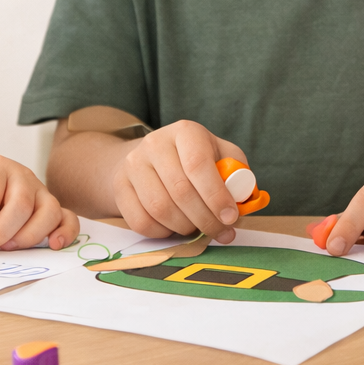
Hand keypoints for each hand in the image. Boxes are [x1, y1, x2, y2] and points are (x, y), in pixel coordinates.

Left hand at [0, 154, 78, 252]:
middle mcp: (22, 175)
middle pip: (20, 204)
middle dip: (0, 232)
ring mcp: (40, 190)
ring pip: (48, 211)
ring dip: (29, 235)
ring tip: (7, 249)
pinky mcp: (52, 205)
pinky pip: (68, 217)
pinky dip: (65, 232)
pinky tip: (54, 245)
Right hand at [113, 120, 246, 240]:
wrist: (150, 158)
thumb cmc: (195, 159)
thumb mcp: (220, 156)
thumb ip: (236, 175)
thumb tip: (244, 202)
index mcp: (186, 131)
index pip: (198, 164)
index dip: (216, 195)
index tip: (230, 217)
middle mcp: (155, 143)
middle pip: (180, 191)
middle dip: (205, 219)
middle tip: (221, 233)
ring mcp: (133, 164)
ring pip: (160, 209)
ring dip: (184, 227)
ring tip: (197, 227)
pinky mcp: (120, 186)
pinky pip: (140, 221)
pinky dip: (162, 233)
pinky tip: (174, 227)